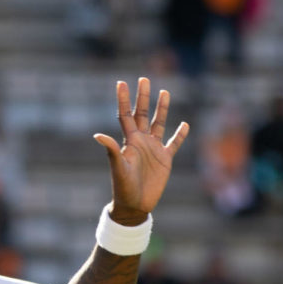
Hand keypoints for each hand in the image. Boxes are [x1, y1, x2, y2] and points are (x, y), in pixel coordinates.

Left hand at [94, 78, 189, 224]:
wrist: (134, 205)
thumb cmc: (123, 187)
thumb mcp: (118, 167)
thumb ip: (111, 150)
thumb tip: (97, 135)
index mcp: (129, 141)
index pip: (125, 115)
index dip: (123, 99)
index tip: (121, 82)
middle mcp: (141, 141)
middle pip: (143, 114)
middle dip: (143, 97)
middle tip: (144, 78)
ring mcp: (154, 149)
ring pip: (159, 123)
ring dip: (162, 108)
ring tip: (165, 91)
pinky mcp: (165, 159)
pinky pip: (174, 143)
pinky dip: (180, 134)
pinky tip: (185, 124)